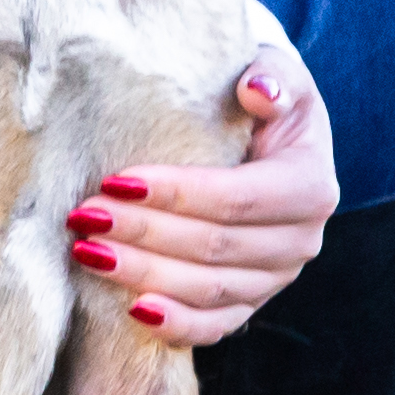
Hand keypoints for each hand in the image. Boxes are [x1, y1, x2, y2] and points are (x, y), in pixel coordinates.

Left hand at [69, 67, 335, 348]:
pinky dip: (176, 324)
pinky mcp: (251, 300)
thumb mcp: (271, 69)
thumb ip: (270, 75)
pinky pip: (215, 325)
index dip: (176, 194)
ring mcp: (276, 278)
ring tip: (88, 253)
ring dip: (144, 275)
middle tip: (84, 217)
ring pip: (208, 289)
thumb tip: (256, 89)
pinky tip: (132, 311)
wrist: (262, 130)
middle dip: (143, 233)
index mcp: (310, 185)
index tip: (115, 181)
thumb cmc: (257, 95)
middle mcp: (302, 240)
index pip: (236, 199)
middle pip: (214, 248)